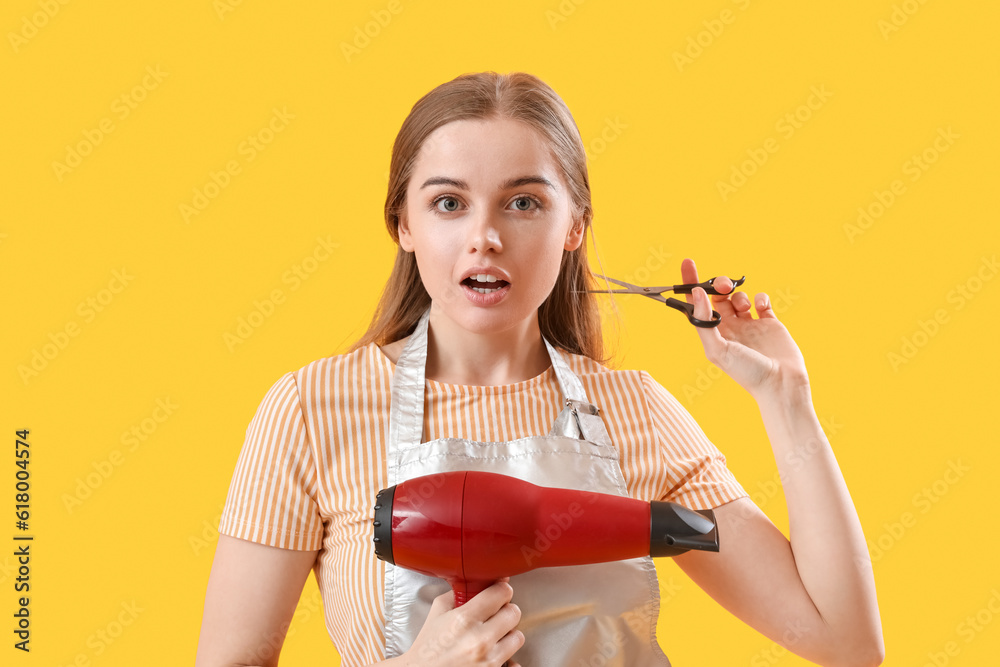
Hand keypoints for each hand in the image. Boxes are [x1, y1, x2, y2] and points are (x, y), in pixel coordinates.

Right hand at [400, 577, 523, 666]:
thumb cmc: (427, 649)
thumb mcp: (436, 614)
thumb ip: (456, 594)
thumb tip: (477, 581)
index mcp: (464, 619)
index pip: (501, 593)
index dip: (501, 590)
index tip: (498, 593)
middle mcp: (479, 640)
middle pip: (514, 613)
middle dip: (505, 611)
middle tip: (495, 615)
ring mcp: (488, 661)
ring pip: (517, 637)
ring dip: (507, 635)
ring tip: (493, 637)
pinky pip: (515, 664)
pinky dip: (508, 659)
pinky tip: (495, 656)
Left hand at [681, 258, 808, 400]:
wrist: (781, 383)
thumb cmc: (746, 372)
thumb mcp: (718, 349)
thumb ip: (704, 321)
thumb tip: (697, 293)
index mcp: (713, 333)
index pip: (696, 303)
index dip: (690, 283)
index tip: (687, 263)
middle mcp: (728, 327)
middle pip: (717, 296)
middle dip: (719, 284)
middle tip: (724, 285)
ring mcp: (749, 324)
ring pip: (738, 297)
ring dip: (738, 294)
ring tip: (744, 307)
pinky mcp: (769, 322)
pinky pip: (761, 301)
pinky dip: (760, 297)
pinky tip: (762, 307)